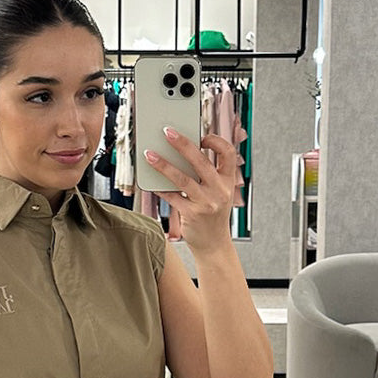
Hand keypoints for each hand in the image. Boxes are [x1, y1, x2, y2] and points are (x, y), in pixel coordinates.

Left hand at [141, 127, 239, 252]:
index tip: (202, 136)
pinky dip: (160, 188)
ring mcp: (206, 203)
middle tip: (168, 132)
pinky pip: (173, 197)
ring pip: (182, 179)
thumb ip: (207, 176)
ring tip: (150, 154)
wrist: (214, 245)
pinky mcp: (192, 215)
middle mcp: (219, 191)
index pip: (228, 153)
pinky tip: (151, 181)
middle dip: (183, 144)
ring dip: (164, 165)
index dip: (216, 141)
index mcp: (228, 182)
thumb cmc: (212, 216)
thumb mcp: (218, 193)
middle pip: (201, 161)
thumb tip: (182, 155)